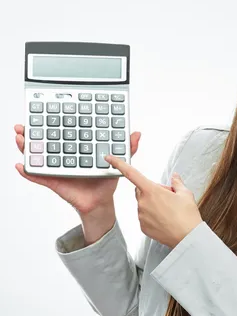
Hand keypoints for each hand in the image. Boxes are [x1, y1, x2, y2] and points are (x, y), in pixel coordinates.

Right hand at [14, 124, 153, 214]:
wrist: (101, 202)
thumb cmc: (105, 181)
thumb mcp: (117, 163)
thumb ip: (127, 148)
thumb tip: (136, 134)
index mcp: (76, 149)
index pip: (62, 133)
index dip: (52, 123)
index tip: (43, 112)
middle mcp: (64, 156)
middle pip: (45, 141)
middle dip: (33, 132)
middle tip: (24, 125)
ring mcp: (57, 169)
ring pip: (39, 156)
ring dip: (27, 147)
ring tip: (20, 139)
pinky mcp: (54, 182)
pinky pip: (39, 177)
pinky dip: (29, 172)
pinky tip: (21, 165)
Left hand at [104, 154, 202, 247]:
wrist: (188, 238)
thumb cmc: (187, 217)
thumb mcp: (185, 194)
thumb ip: (177, 183)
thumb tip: (175, 177)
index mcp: (152, 191)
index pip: (131, 173)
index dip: (119, 164)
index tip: (110, 158)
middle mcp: (143, 203)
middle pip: (141, 190)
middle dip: (152, 191)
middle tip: (167, 197)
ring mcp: (142, 216)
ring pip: (143, 204)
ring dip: (152, 204)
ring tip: (168, 211)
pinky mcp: (143, 227)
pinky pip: (144, 217)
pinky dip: (152, 216)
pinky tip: (164, 219)